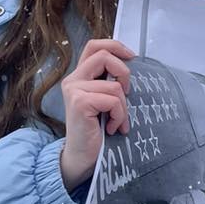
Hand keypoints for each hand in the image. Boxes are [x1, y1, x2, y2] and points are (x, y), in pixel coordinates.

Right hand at [59, 38, 135, 190]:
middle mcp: (73, 80)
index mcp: (79, 77)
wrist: (82, 158)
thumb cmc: (96, 131)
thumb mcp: (103, 102)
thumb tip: (129, 65)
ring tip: (117, 122)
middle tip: (127, 93)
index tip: (131, 56)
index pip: (94, 46)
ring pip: (114, 86)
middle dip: (124, 73)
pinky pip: (113, 101)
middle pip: (104, 56)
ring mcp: (74, 90)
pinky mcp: (80, 103)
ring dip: (123, 108)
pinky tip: (112, 128)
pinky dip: (119, 116)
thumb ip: (108, 83)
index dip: (115, 45)